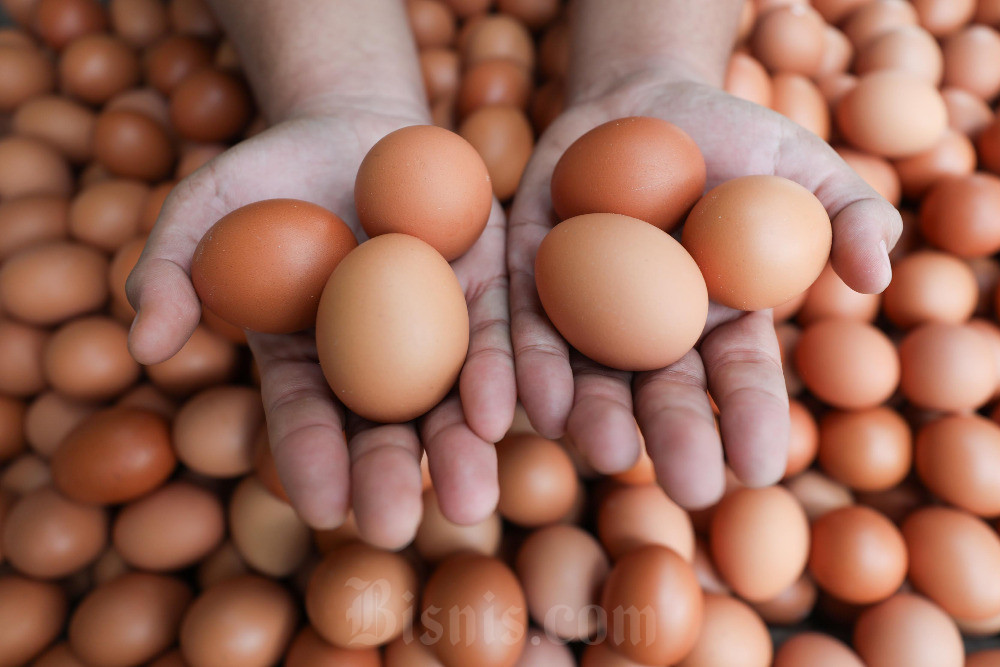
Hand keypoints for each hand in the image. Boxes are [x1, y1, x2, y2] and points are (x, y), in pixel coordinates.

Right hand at [127, 102, 514, 548]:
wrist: (352, 129)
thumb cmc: (267, 177)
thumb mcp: (203, 211)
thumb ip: (170, 271)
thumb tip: (146, 343)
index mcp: (307, 361)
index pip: (304, 421)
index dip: (309, 461)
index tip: (318, 508)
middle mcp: (376, 363)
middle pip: (385, 429)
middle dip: (391, 478)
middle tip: (394, 528)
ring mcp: (436, 331)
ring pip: (452, 400)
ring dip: (461, 450)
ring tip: (473, 501)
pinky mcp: (487, 290)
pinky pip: (499, 335)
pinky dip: (501, 374)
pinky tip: (504, 413)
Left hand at [509, 70, 901, 508]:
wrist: (643, 98)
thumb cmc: (736, 140)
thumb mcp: (803, 168)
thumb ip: (849, 216)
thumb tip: (878, 275)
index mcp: (719, 321)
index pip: (740, 378)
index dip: (751, 419)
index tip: (760, 469)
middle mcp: (651, 331)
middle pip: (661, 392)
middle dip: (674, 439)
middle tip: (688, 488)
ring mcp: (588, 308)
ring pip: (589, 374)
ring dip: (594, 417)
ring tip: (601, 453)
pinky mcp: (530, 277)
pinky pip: (525, 327)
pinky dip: (526, 366)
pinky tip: (530, 406)